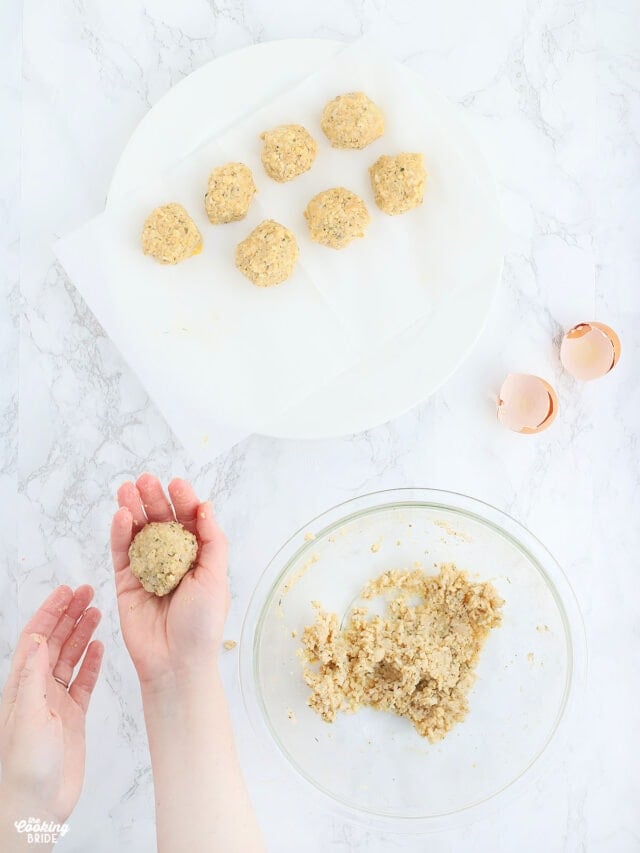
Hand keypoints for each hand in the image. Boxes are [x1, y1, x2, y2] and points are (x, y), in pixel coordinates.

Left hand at [0, 586, 102, 826]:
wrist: (37, 804)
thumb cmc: (25, 766)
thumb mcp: (27, 716)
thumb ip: (32, 677)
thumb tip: (35, 638)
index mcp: (23, 685)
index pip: (36, 638)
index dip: (50, 612)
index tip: (66, 592)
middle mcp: (38, 689)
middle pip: (54, 642)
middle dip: (69, 615)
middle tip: (88, 592)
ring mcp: (56, 702)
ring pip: (71, 657)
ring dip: (82, 633)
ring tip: (97, 612)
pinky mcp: (73, 716)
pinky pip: (83, 681)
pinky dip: (92, 662)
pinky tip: (99, 647)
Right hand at [110, 474, 228, 689]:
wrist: (176, 662)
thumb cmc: (202, 623)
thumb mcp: (216, 577)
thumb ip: (212, 540)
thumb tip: (205, 505)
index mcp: (197, 557)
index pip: (189, 521)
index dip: (183, 501)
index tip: (176, 484)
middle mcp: (172, 559)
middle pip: (161, 522)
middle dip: (154, 499)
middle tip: (146, 480)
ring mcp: (148, 569)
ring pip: (139, 532)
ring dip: (134, 509)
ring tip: (128, 489)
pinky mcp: (126, 582)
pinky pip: (122, 552)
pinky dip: (121, 533)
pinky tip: (122, 515)